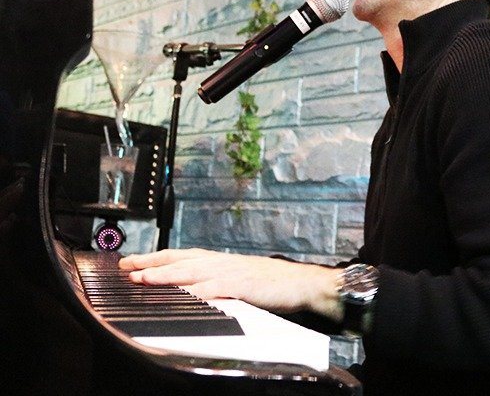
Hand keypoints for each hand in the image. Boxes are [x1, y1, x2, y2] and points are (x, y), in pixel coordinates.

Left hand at [119, 248, 343, 320]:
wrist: (301, 283)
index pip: (180, 256)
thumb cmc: (269, 285)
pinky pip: (218, 288)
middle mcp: (221, 263)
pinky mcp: (244, 286)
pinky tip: (185, 294)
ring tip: (145, 278)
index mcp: (218, 262)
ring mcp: (232, 273)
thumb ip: (213, 283)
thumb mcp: (236, 281)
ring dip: (168, 274)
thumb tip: (187, 290)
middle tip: (127, 268)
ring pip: (194, 271)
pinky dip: (200, 291)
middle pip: (180, 260)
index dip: (154, 259)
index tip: (129, 263)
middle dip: (152, 264)